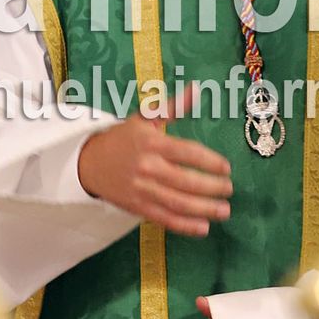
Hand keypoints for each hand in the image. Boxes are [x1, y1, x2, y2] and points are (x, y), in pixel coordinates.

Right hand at [76, 85, 232, 236]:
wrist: (89, 163)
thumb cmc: (123, 139)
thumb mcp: (144, 119)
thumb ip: (172, 107)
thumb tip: (195, 89)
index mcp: (152, 143)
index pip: (187, 152)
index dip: (210, 161)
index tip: (227, 168)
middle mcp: (148, 167)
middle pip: (186, 181)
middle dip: (212, 187)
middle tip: (229, 189)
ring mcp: (142, 189)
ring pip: (178, 203)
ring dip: (204, 209)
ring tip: (225, 210)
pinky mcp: (138, 207)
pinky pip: (165, 219)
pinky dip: (185, 226)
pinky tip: (203, 228)